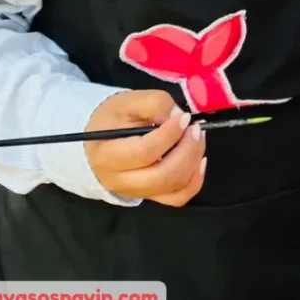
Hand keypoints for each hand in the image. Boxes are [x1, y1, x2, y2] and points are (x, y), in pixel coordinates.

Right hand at [84, 90, 206, 206]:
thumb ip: (154, 104)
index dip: (170, 134)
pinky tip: (200, 160)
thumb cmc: (114, 118)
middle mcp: (119, 181)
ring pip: (172, 188)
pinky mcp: (149, 195)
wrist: (100, 138)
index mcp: (108, 155)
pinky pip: (177, 198)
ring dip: (193, 161)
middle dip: (187, 150)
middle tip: (195, 128)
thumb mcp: (128, 101)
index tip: (184, 117)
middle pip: (161, 176)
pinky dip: (194, 181)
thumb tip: (177, 116)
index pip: (144, 152)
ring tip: (197, 137)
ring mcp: (135, 192)